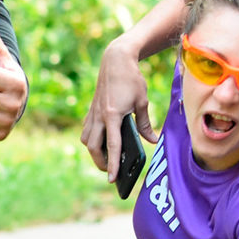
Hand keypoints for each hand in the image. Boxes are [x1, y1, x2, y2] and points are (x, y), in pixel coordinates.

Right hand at [82, 35, 155, 176]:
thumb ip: (145, 123)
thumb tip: (152, 140)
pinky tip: (101, 142)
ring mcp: (92, 113)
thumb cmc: (132, 80)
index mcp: (112, 115)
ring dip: (94, 151)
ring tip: (106, 159)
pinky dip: (91, 139)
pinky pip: (86, 130)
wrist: (115, 60)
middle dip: (101, 161)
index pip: (113, 145)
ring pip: (86, 139)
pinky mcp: (91, 109)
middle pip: (93, 146)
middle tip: (110, 172)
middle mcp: (98, 116)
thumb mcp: (142, 101)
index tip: (113, 178)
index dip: (113, 164)